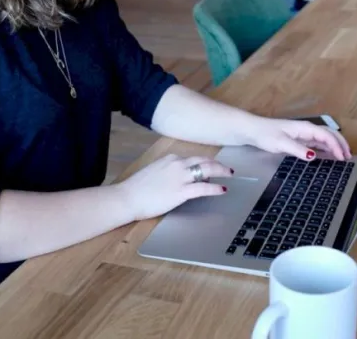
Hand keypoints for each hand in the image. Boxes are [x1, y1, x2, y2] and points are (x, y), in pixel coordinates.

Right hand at [117, 154, 231, 220]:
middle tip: (227, 168)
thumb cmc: (137, 188)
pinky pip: (204, 188)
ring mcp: (180, 177)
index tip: (211, 166)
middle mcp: (177, 164)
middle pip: (204, 160)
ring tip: (229, 175)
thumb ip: (168, 171)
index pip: (193, 158)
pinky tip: (222, 189)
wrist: (127, 197)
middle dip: (217, 164)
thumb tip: (179, 177)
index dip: (205, 163)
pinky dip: (215, 188)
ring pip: (207, 170)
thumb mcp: (154, 172)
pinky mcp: (181, 191)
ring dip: (221, 171)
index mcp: (170, 159)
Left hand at [245, 117, 351, 160]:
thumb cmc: (266, 135)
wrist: (252, 130)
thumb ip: (298, 150)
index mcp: (305, 128)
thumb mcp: (281, 143)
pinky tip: (328, 155)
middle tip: (348, 157)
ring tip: (343, 157)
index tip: (343, 158)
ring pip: (324, 138)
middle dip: (340, 144)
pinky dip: (326, 148)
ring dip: (335, 146)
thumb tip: (314, 156)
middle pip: (329, 134)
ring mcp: (303, 134)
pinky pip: (317, 142)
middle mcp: (307, 129)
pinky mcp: (299, 139)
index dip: (336, 146)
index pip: (326, 136)